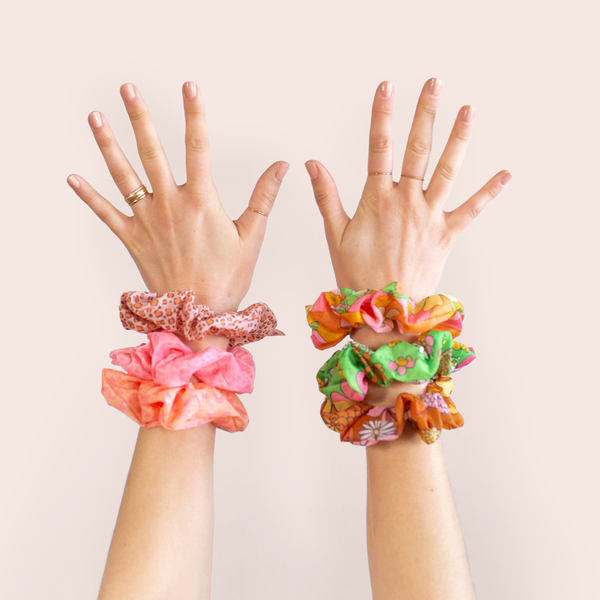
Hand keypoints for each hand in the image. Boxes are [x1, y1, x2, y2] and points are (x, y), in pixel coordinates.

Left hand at [67, 81, 288, 315]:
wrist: (198, 316)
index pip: (199, 146)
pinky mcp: (133, 239)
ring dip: (108, 144)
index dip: (195, 113)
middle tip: (127, 88)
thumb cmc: (227, 279)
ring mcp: (147, 221)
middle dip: (139, 116)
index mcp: (201, 201)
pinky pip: (106, 214)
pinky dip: (89, 196)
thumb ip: (264, 197)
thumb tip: (282, 166)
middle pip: (152, 151)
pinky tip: (73, 178)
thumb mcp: (252, 236)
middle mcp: (170, 205)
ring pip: (124, 175)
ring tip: (95, 117)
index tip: (189, 86)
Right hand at [305, 78, 510, 304]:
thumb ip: (326, 196)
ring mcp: (430, 216)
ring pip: (447, 171)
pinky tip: (506, 174)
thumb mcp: (335, 235)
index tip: (386, 87)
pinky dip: (489, 192)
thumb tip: (312, 164)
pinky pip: (472, 210)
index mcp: (377, 199)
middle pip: (418, 149)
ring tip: (469, 111)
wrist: (385, 310)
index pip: (379, 147)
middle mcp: (406, 201)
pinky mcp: (447, 235)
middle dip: (425, 113)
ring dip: (459, 139)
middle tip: (434, 84)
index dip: (382, 115)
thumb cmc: (357, 275)